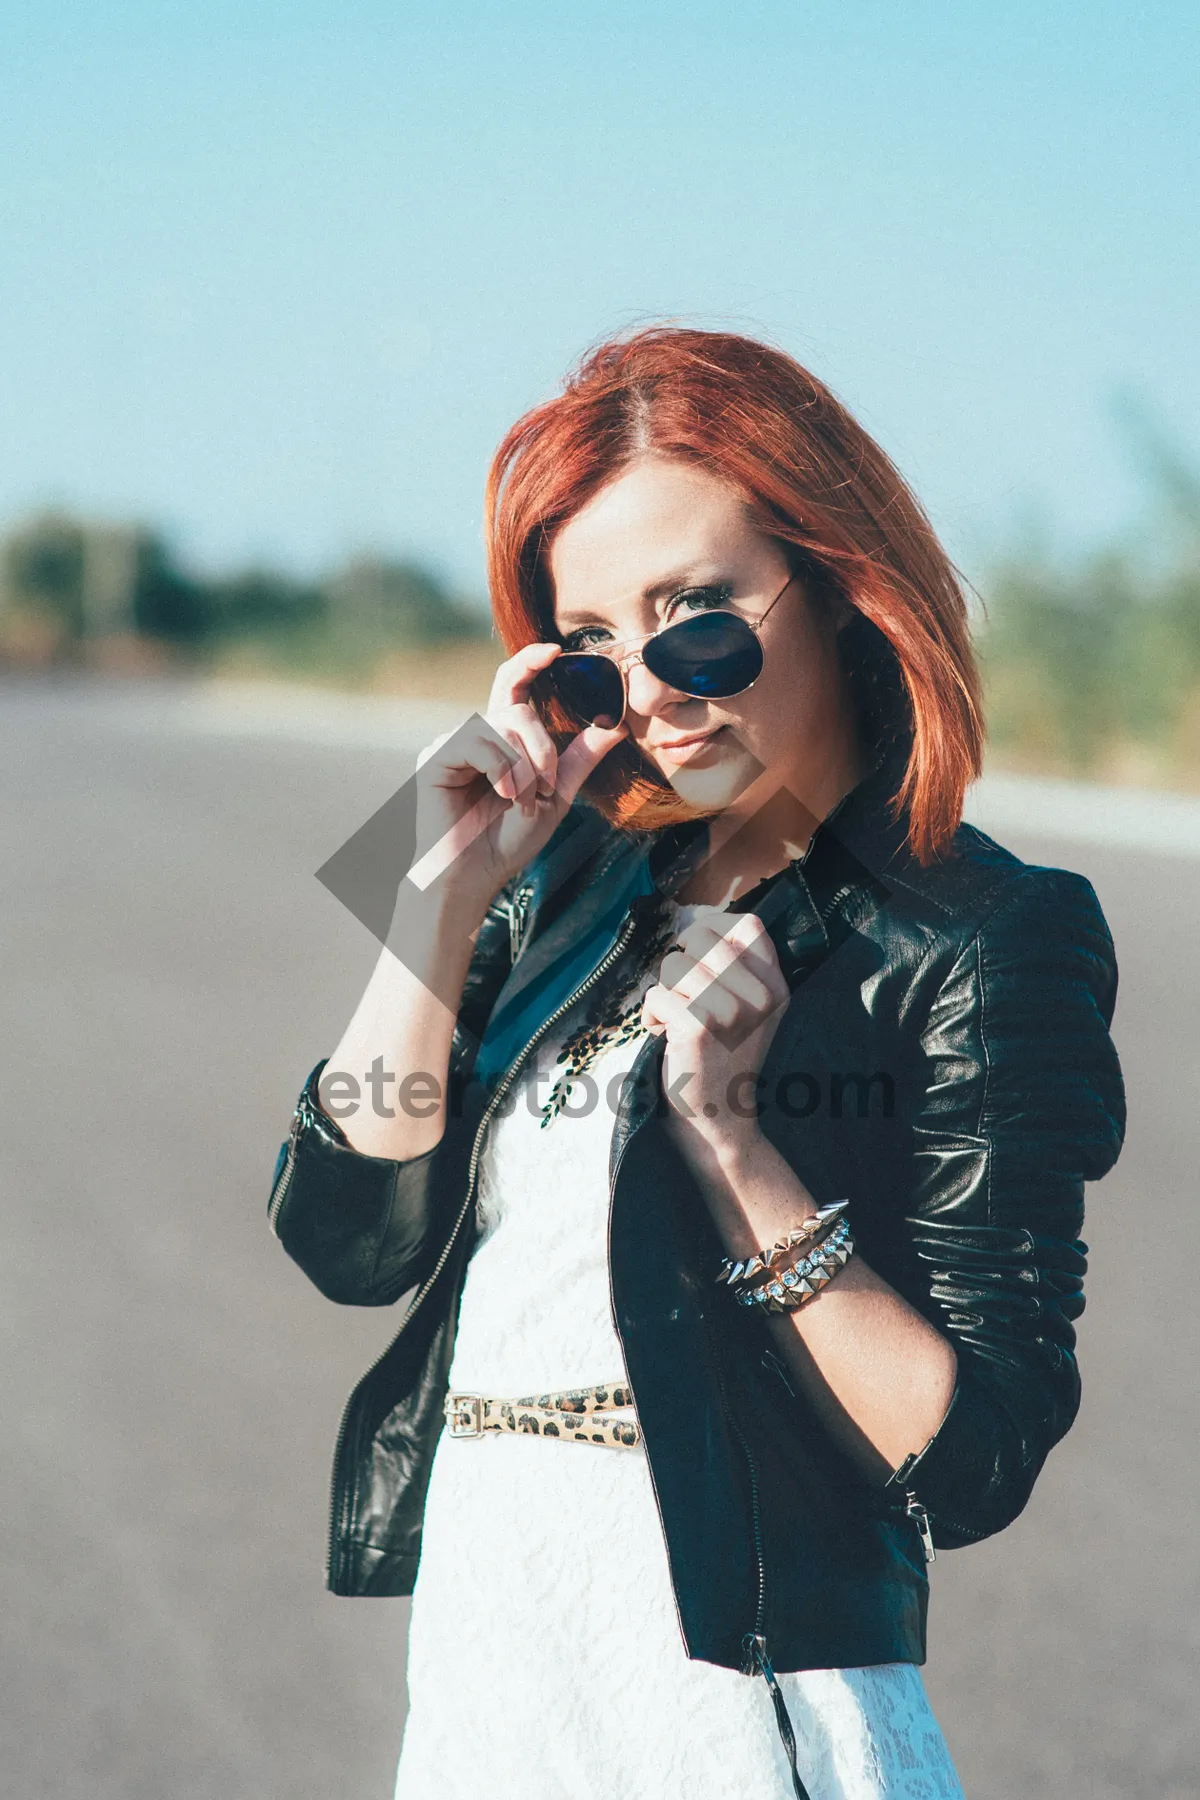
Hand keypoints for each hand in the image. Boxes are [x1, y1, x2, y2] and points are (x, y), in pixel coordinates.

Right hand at [411, 643, 624, 922]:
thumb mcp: (556, 797)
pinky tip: (502, 795)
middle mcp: (476, 735)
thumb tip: (615, 726)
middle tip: (548, 785)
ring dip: (525, 764)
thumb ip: (580, 760)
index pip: (513, 685)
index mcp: (502, 739)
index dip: (529, 661)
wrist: (474, 875)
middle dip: (542, 746)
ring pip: (501, 726)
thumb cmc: (509, 840)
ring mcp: (453, 744)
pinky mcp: (435, 758)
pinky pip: (478, 742)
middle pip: (516, 708)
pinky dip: (500, 769)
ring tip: (523, 800)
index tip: (555, 650)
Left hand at [641, 911, 790, 1166]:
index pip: (749, 924)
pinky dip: (650, 1015)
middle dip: (680, 962)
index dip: (715, 928)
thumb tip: (696, 923)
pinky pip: (655, 995)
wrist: (723, 1121)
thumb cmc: (725, 1059)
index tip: (700, 955)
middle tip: (686, 996)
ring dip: (664, 992)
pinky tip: (665, 1037)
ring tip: (678, 1021)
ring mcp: (730, 1009)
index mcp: (776, 985)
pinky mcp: (698, 1027)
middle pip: (701, 936)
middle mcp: (759, 995)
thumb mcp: (752, 1010)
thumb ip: (736, 968)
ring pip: (672, 964)